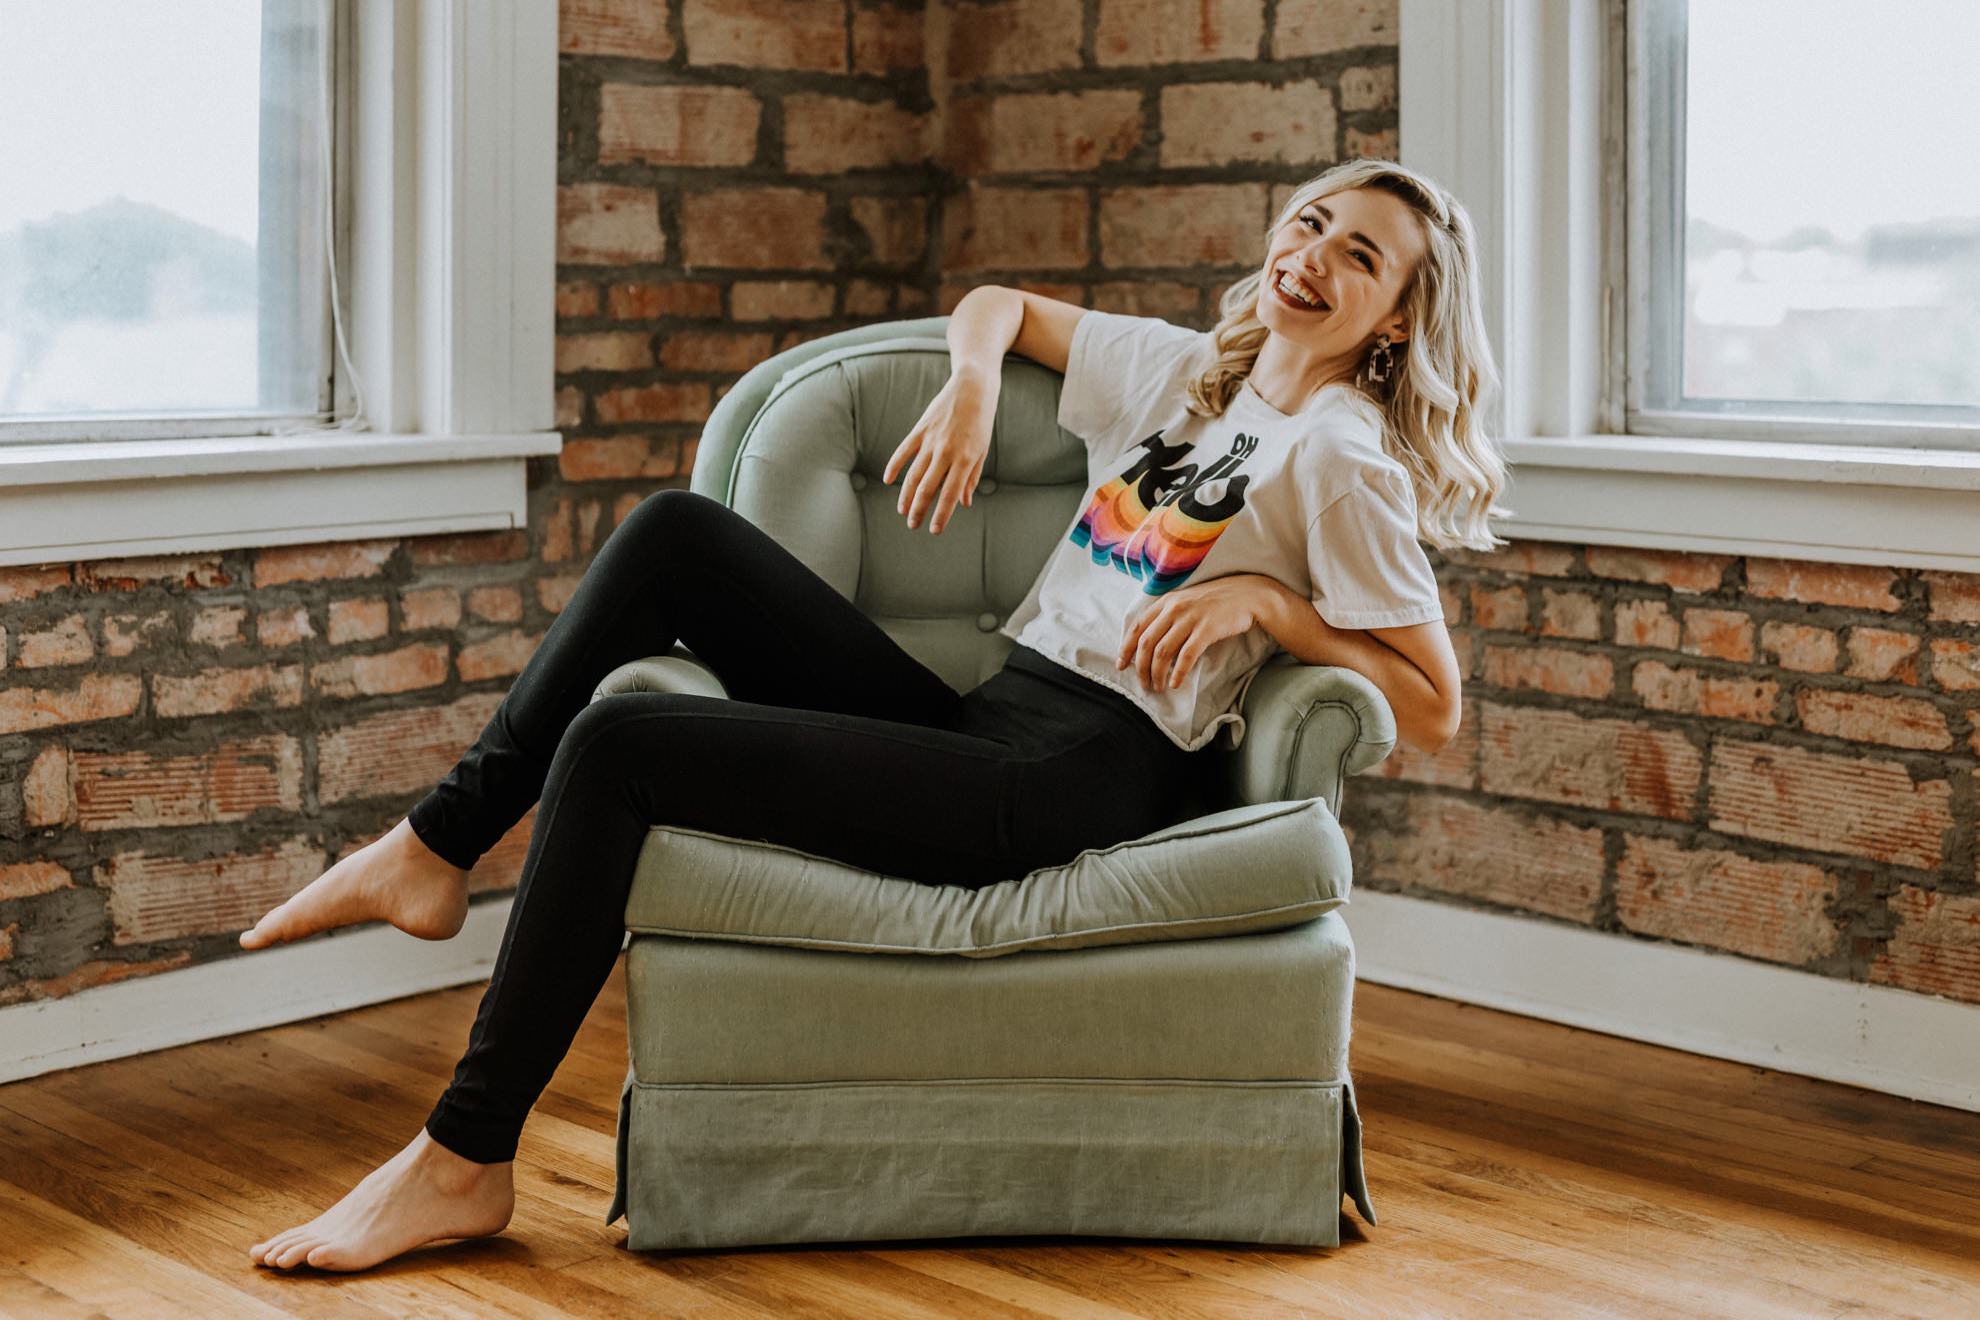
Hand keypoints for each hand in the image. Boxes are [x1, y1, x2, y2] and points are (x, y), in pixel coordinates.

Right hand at [881, 370, 997, 534]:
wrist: (973, 387)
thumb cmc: (982, 421)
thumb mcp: (983, 450)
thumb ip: (971, 477)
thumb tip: (964, 503)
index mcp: (966, 459)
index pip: (950, 494)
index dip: (942, 515)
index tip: (934, 530)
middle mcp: (946, 451)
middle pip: (928, 488)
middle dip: (919, 510)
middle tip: (913, 526)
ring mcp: (931, 440)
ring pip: (914, 474)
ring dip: (906, 495)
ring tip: (902, 511)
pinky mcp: (920, 429)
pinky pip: (903, 452)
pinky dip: (894, 467)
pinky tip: (889, 482)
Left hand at [1117, 575, 1274, 691]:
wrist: (1247, 595)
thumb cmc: (1214, 602)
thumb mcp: (1185, 601)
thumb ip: (1167, 616)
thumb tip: (1150, 644)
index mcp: (1166, 602)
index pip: (1137, 627)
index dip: (1126, 648)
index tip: (1121, 665)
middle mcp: (1174, 609)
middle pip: (1146, 643)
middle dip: (1141, 667)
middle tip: (1143, 684)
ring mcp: (1190, 618)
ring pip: (1163, 651)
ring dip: (1157, 673)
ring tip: (1158, 687)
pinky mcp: (1206, 630)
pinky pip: (1186, 655)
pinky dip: (1178, 672)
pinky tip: (1175, 683)